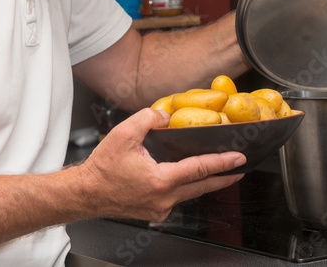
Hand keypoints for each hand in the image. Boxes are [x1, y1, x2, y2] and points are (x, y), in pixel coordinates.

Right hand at [74, 108, 244, 221]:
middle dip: (224, 178)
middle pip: (202, 187)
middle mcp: (163, 199)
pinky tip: (188, 179)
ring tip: (219, 172)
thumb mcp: (124, 134)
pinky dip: (186, 188)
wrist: (86, 193)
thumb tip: (166, 115)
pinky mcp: (154, 212)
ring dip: (205, 183)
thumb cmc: (102, 168)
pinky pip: (176, 198)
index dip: (222, 163)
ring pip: (190, 194)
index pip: (199, 169)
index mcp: (160, 181)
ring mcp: (159, 208)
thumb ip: (148, 118)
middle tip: (240, 169)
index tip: (239, 158)